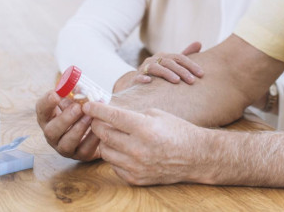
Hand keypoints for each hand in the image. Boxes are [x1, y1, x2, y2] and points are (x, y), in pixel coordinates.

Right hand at [36, 90, 100, 160]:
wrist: (98, 130)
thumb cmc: (83, 111)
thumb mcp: (76, 101)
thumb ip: (75, 94)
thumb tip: (78, 86)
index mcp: (50, 118)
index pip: (41, 110)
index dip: (46, 103)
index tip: (56, 94)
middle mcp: (53, 135)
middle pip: (51, 131)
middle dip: (64, 119)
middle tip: (77, 108)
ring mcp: (65, 147)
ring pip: (66, 144)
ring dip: (78, 129)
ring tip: (90, 117)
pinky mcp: (80, 155)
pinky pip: (84, 150)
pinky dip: (92, 139)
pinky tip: (99, 129)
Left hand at [84, 102, 206, 184]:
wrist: (195, 156)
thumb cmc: (177, 130)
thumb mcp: (156, 114)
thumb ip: (132, 115)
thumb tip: (109, 113)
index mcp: (144, 128)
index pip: (112, 116)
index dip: (97, 109)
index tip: (87, 104)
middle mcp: (138, 149)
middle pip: (104, 134)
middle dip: (98, 123)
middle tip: (98, 118)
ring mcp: (136, 166)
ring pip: (105, 151)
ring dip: (106, 141)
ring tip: (115, 134)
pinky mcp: (136, 179)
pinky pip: (114, 165)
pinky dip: (115, 156)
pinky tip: (125, 149)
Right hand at [114, 42, 203, 92]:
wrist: (137, 81)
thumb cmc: (160, 72)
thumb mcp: (172, 63)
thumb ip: (185, 54)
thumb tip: (199, 43)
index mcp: (165, 56)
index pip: (180, 58)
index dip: (191, 65)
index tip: (201, 74)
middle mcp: (155, 59)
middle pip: (170, 63)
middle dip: (182, 71)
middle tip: (192, 81)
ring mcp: (144, 68)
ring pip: (155, 68)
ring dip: (166, 74)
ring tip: (176, 81)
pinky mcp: (136, 78)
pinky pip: (138, 77)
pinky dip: (143, 78)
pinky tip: (149, 81)